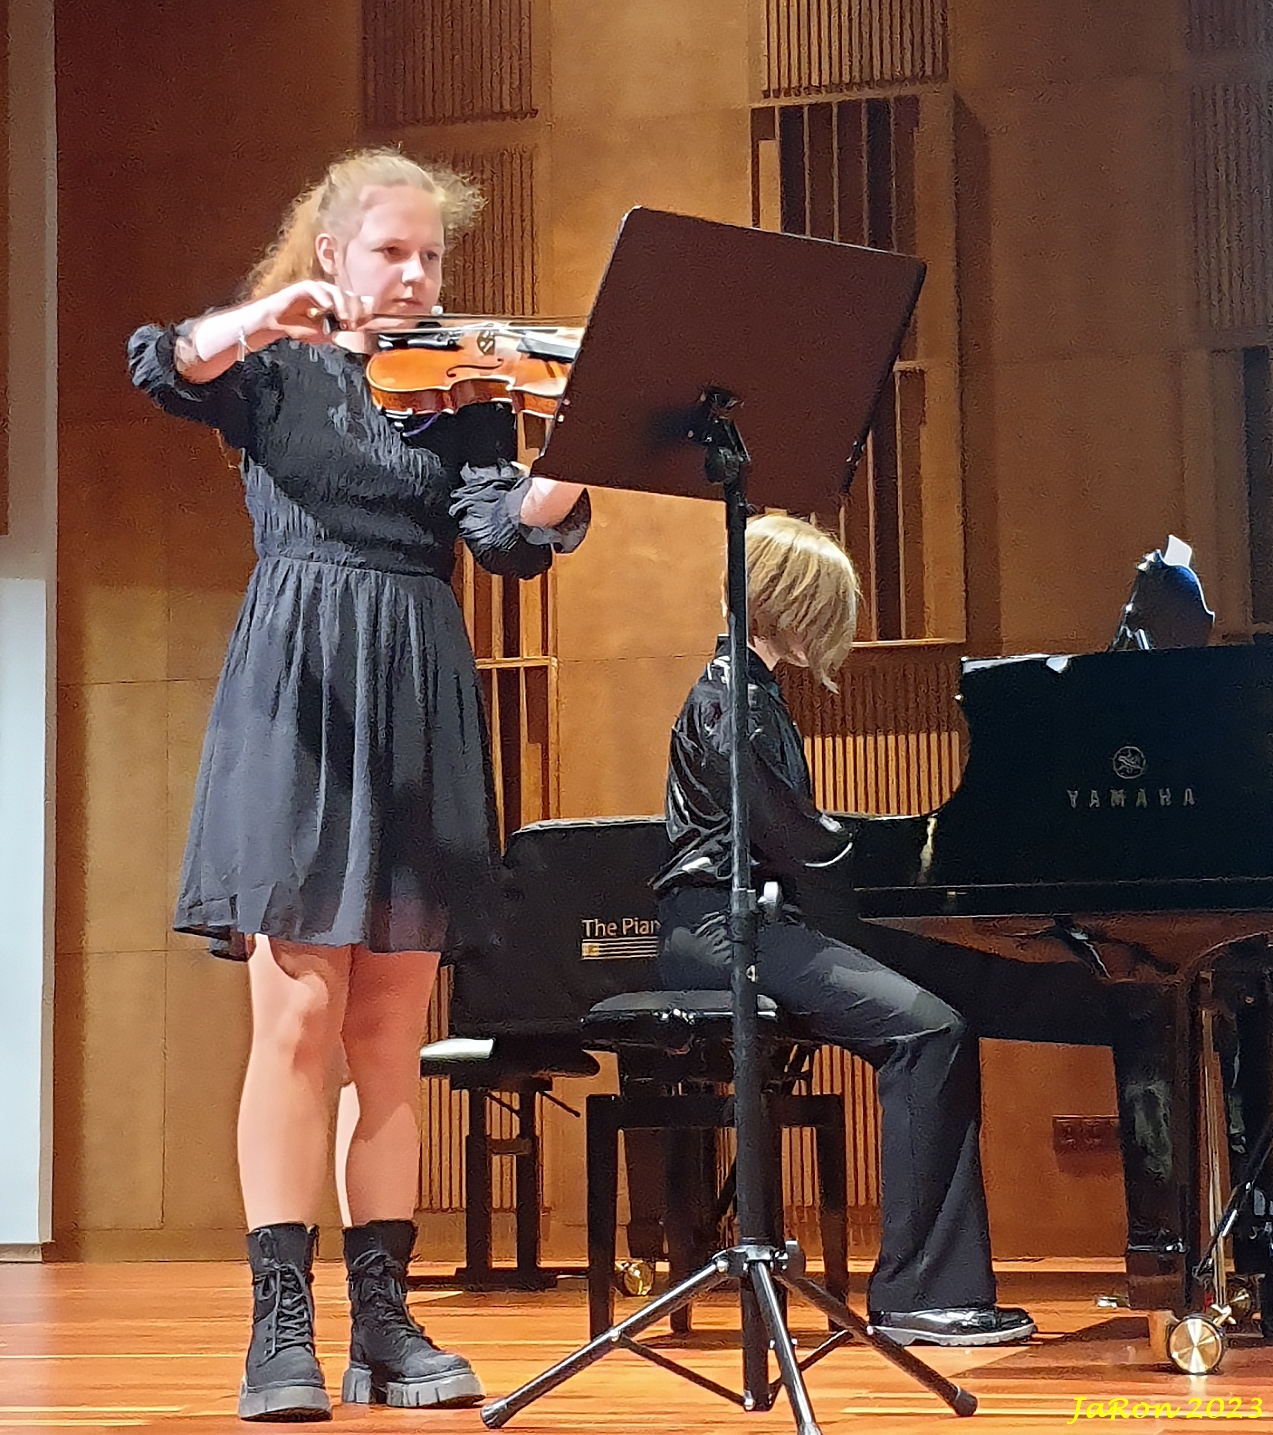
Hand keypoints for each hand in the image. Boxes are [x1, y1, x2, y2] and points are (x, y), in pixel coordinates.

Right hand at [253, 282, 376, 344]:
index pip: (355, 304)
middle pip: (350, 296)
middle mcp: (328, 295)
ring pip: (336, 291)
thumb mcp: (323, 334)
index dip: (366, 310)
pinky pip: (318, 287)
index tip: (377, 319)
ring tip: (344, 318)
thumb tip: (359, 336)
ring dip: (343, 305)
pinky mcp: (303, 287)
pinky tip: (328, 308)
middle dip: (355, 309)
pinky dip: (325, 297)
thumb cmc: (296, 328)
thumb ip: (340, 332)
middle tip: (355, 323)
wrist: (274, 325)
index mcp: (334, 304)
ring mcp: (317, 289)